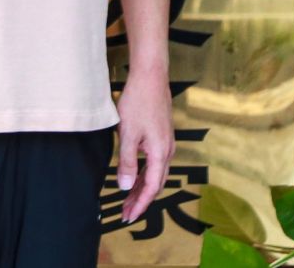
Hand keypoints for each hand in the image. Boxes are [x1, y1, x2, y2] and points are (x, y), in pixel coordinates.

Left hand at [114, 70, 173, 224]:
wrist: (151, 76)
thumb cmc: (138, 102)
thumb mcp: (128, 134)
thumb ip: (127, 162)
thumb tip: (125, 187)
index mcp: (160, 153)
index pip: (151, 188)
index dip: (140, 204)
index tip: (128, 217)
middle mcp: (167, 150)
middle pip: (155, 183)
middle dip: (141, 200)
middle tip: (126, 213)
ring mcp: (166, 142)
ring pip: (155, 173)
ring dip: (142, 187)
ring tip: (127, 198)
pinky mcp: (162, 135)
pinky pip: (155, 162)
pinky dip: (145, 173)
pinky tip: (135, 175)